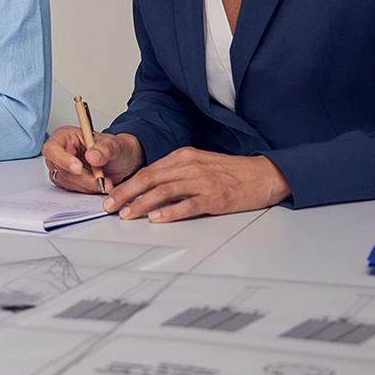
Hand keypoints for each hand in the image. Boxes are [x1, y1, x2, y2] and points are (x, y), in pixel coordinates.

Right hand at [42, 126, 143, 193]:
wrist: (121, 162)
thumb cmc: (115, 149)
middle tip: (102, 181)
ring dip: (87, 185)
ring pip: (66, 181)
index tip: (78, 168)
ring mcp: (62, 167)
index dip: (62, 159)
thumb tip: (92, 156)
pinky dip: (86, 189)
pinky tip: (98, 184)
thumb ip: (104, 149)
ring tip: (106, 182)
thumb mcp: (114, 146)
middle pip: (60, 168)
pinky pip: (71, 189)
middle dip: (82, 177)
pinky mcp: (66, 180)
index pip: (52, 148)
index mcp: (66, 136)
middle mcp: (61, 151)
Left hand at [104, 147, 290, 221]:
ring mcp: (203, 181)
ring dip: (142, 203)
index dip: (126, 184)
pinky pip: (188, 205)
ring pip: (164, 191)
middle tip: (110, 207)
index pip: (147, 171)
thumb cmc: (231, 172)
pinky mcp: (216, 197)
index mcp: (183, 156)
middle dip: (126, 193)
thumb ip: (175, 172)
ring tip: (127, 214)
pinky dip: (170, 211)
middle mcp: (190, 166)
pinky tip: (157, 218)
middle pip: (150, 179)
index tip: (111, 196)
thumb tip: (148, 186)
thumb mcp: (198, 164)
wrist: (263, 175)